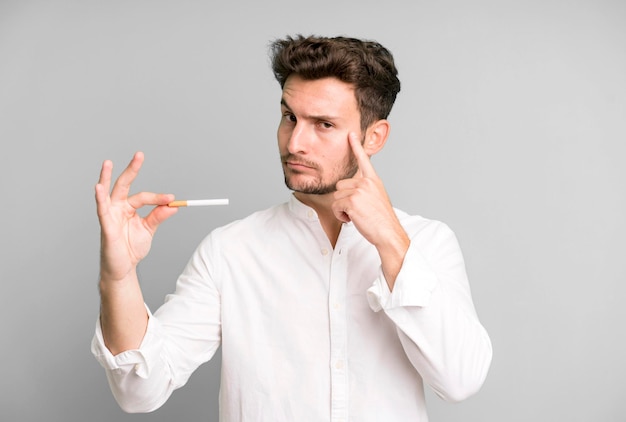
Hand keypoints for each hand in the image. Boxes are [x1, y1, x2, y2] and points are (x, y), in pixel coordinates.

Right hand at [95, 152, 177, 282]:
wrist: (124, 267)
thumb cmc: (132, 247)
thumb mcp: (149, 229)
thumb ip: (158, 216)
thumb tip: (172, 205)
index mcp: (128, 207)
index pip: (144, 196)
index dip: (158, 197)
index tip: (172, 199)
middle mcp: (118, 207)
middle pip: (124, 184)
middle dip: (131, 169)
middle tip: (140, 154)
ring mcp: (110, 215)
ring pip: (108, 192)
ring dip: (107, 177)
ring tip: (108, 162)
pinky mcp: (105, 225)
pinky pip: (101, 210)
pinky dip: (100, 198)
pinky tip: (98, 187)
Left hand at [332, 133, 409, 287]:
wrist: (388, 233)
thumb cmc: (381, 220)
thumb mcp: (376, 199)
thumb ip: (365, 190)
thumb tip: (350, 189)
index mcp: (373, 180)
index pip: (363, 160)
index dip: (356, 146)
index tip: (351, 133)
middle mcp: (366, 182)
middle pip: (340, 185)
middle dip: (343, 199)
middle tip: (357, 210)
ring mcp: (359, 190)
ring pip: (336, 196)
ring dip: (342, 209)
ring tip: (357, 215)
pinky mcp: (351, 200)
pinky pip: (336, 206)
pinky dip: (341, 216)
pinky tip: (353, 220)